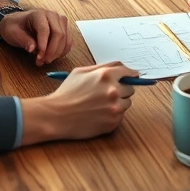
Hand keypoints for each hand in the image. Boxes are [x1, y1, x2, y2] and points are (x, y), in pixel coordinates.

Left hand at [0, 8, 71, 65]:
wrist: (19, 22)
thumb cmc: (15, 26)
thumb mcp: (13, 33)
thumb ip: (23, 40)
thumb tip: (33, 48)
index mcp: (38, 14)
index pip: (44, 29)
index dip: (43, 44)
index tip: (39, 56)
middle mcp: (52, 15)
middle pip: (59, 33)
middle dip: (52, 50)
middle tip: (43, 61)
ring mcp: (60, 21)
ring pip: (65, 38)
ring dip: (57, 53)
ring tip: (45, 60)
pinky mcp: (64, 29)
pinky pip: (68, 41)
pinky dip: (62, 51)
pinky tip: (53, 57)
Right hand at [20, 62, 139, 143]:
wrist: (56, 116)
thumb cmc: (66, 93)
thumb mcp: (81, 72)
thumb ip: (102, 67)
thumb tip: (121, 67)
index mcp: (105, 76)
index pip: (128, 72)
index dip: (130, 74)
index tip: (133, 77)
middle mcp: (113, 91)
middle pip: (130, 88)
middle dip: (122, 89)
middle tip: (107, 93)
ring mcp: (114, 108)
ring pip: (127, 103)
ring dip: (118, 102)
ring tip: (100, 104)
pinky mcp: (113, 122)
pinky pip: (121, 116)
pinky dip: (113, 114)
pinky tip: (98, 114)